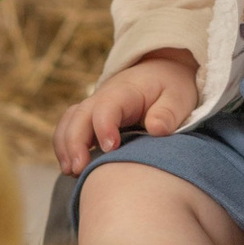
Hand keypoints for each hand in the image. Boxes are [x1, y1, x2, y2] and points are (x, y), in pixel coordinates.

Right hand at [53, 48, 199, 174]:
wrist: (161, 72)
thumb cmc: (170, 87)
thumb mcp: (178, 97)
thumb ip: (168, 112)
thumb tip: (156, 128)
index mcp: (126, 91)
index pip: (107, 106)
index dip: (104, 126)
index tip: (110, 148)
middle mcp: (103, 97)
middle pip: (80, 115)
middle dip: (75, 142)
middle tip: (79, 169)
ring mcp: (94, 106)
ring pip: (69, 121)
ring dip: (65, 146)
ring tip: (71, 172)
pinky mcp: (90, 118)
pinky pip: (69, 128)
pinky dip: (64, 146)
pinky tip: (71, 169)